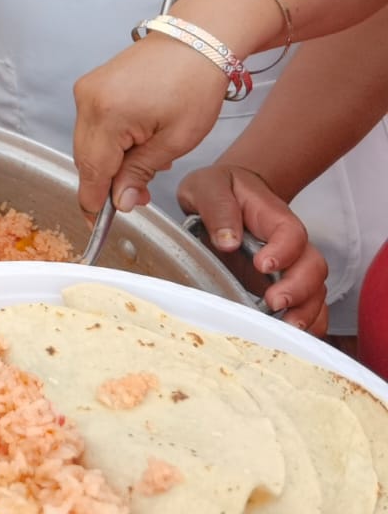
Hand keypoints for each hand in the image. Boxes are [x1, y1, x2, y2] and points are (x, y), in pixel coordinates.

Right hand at [72, 34, 228, 217]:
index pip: (92, 171)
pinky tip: (135, 144)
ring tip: (145, 167)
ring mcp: (86, 90)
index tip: (98, 223)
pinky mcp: (91, 86)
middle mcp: (87, 100)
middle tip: (139, 195)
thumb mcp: (176, 139)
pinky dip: (108, 142)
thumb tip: (120, 201)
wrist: (196, 40)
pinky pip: (91, 126)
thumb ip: (141, 172)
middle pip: (85, 159)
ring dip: (109, 162)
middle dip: (107, 183)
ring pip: (87, 144)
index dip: (94, 202)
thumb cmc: (194, 82)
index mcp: (107, 114)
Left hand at [177, 164, 329, 333]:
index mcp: (272, 216)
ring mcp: (290, 266)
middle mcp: (289, 244)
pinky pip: (308, 306)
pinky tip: (291, 337)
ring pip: (315, 291)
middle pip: (313, 266)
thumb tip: (227, 241)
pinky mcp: (283, 285)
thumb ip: (218, 208)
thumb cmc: (219, 189)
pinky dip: (307, 324)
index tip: (262, 265)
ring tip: (285, 329)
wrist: (227, 193)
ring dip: (306, 312)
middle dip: (299, 289)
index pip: (292, 233)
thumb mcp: (209, 187)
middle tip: (275, 303)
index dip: (284, 251)